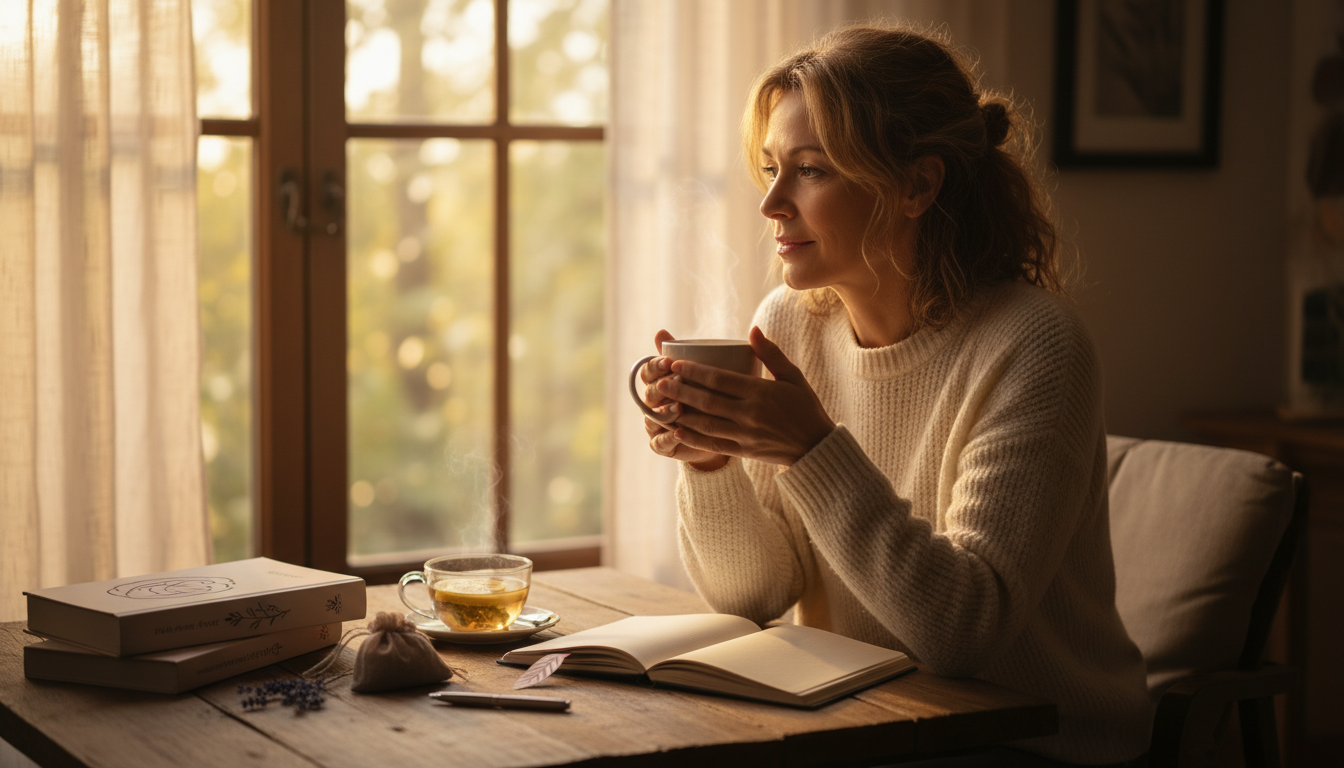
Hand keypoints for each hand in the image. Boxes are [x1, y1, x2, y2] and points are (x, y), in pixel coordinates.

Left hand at [652, 326, 834, 466]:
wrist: (816, 447)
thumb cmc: (805, 407)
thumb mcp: (793, 376)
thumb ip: (771, 353)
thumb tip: (752, 330)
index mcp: (761, 392)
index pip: (720, 380)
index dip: (694, 372)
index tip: (674, 364)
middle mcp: (751, 414)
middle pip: (707, 401)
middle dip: (680, 391)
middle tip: (660, 382)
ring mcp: (746, 435)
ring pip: (706, 424)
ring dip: (681, 414)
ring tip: (661, 404)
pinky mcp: (744, 451)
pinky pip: (714, 444)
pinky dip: (693, 438)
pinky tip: (677, 430)